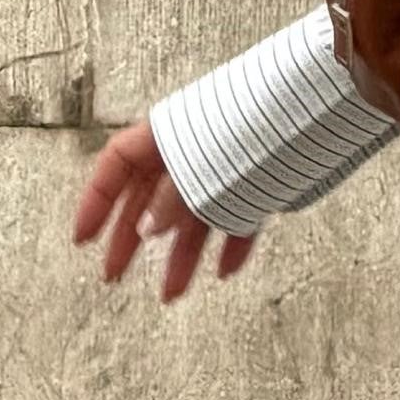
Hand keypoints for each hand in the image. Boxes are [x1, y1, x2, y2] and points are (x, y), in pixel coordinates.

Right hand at [75, 120, 256, 306]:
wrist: (316, 104)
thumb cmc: (253, 122)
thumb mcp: (200, 166)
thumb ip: (171, 199)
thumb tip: (146, 230)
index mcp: (166, 134)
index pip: (116, 166)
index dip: (95, 202)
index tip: (82, 240)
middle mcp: (190, 150)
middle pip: (149, 197)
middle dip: (131, 239)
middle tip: (114, 276)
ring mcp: (224, 166)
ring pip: (193, 215)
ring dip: (181, 256)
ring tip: (171, 294)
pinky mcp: (258, 179)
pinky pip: (237, 215)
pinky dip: (231, 243)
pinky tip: (225, 272)